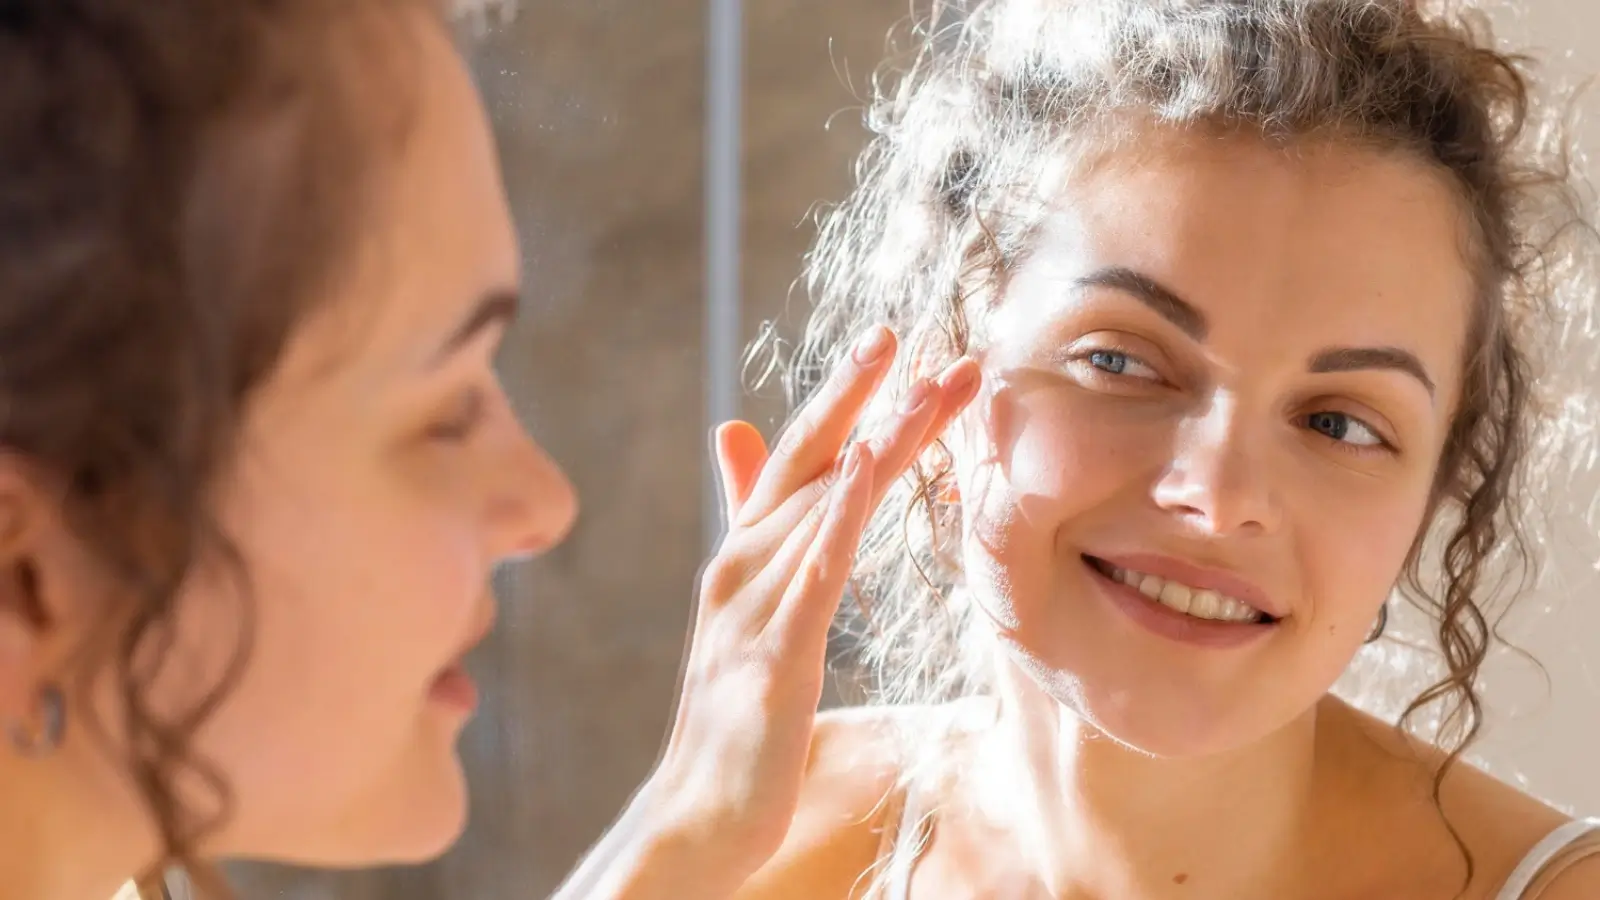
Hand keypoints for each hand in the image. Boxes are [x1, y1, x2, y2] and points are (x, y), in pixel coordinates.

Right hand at [641, 326, 979, 881]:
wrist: (699, 813)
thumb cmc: (735, 716)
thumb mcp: (747, 612)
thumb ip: (750, 525)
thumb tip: (734, 432)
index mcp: (743, 555)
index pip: (799, 459)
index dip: (843, 398)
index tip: (894, 343)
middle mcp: (741, 566)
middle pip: (808, 464)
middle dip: (858, 396)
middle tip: (910, 336)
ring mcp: (752, 609)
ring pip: (818, 506)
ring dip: (876, 442)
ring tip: (923, 389)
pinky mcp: (772, 658)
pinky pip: (809, 576)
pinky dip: (834, 518)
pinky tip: (864, 473)